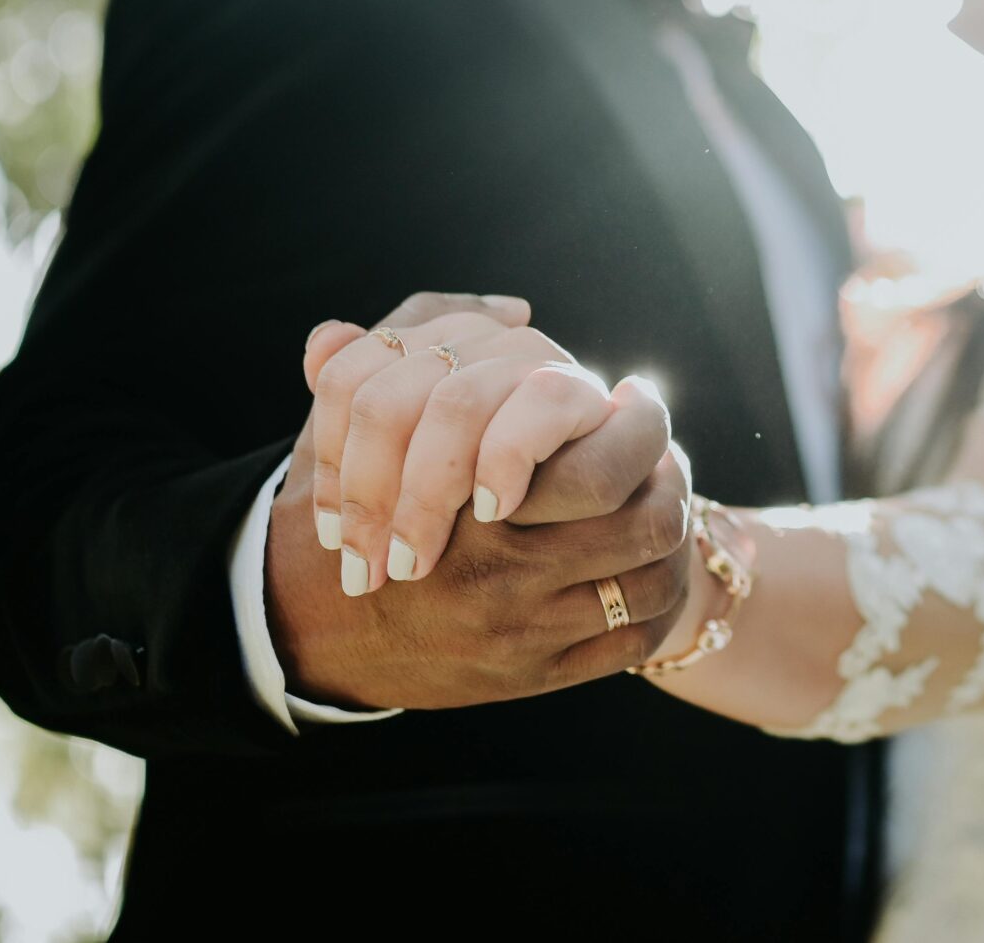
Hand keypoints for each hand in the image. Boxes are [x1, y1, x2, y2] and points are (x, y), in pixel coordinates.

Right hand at [262, 295, 693, 710]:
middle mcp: (503, 572)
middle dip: (672, 478)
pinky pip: (633, 637)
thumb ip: (420, 341)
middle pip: (647, 522)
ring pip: (650, 579)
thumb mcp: (358, 419)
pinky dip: (658, 596)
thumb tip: (515, 307)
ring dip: (672, 535)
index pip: (603, 468)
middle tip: (666, 452)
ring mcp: (522, 632)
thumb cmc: (354, 504)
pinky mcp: (535, 676)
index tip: (636, 397)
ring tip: (665, 498)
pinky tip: (649, 561)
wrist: (310, 627)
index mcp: (474, 504)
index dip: (641, 426)